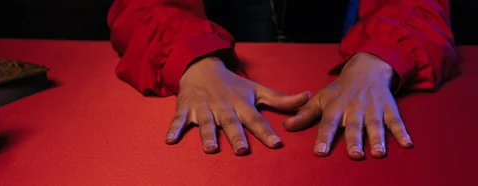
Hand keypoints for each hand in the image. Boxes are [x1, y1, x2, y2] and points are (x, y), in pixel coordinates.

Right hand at [167, 57, 309, 155]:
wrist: (201, 67)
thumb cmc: (233, 85)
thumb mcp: (257, 90)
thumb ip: (281, 99)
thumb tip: (307, 97)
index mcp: (241, 104)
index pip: (256, 120)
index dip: (266, 132)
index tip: (277, 144)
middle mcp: (224, 107)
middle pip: (231, 123)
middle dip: (236, 136)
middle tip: (242, 151)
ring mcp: (204, 108)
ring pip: (206, 123)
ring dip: (207, 135)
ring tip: (210, 149)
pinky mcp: (186, 109)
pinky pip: (179, 120)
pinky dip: (174, 129)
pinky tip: (170, 141)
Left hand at [283, 53, 412, 159]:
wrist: (367, 68)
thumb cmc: (340, 89)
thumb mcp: (321, 98)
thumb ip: (305, 114)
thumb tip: (286, 126)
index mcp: (336, 107)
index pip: (328, 123)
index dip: (323, 137)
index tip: (320, 152)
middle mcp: (354, 108)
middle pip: (354, 126)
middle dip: (354, 140)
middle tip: (354, 155)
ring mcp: (373, 108)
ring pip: (375, 125)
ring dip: (378, 139)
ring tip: (378, 153)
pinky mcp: (388, 108)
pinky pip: (396, 121)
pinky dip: (402, 132)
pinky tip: (408, 144)